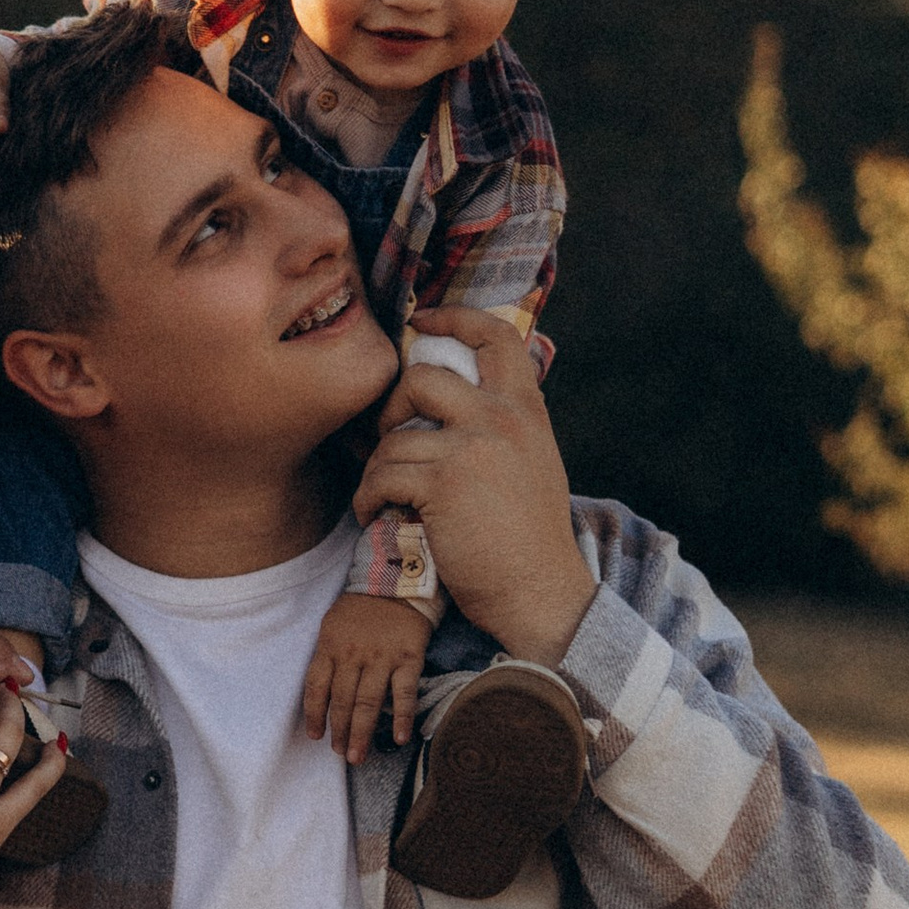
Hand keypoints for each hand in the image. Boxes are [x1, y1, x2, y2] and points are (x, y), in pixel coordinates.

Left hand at [300, 595, 435, 764]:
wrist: (396, 584)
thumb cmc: (360, 610)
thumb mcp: (332, 627)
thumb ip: (328, 657)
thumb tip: (323, 694)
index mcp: (330, 647)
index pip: (317, 687)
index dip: (315, 714)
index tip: (316, 736)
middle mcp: (353, 655)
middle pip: (343, 701)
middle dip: (340, 732)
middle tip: (342, 754)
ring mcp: (381, 658)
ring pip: (368, 702)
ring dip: (362, 732)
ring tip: (358, 756)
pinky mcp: (408, 658)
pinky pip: (404, 693)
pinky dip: (402, 717)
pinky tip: (400, 739)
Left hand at [349, 310, 595, 665]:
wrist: (539, 590)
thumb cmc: (529, 536)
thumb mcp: (533, 461)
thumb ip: (503, 424)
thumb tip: (457, 397)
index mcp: (526, 409)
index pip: (495, 336)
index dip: (453, 318)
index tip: (420, 321)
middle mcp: (501, 419)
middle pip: (421, 377)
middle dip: (391, 408)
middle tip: (389, 441)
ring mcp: (472, 448)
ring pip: (393, 437)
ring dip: (376, 469)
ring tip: (382, 495)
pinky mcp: (443, 484)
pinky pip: (382, 475)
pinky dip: (369, 497)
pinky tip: (374, 513)